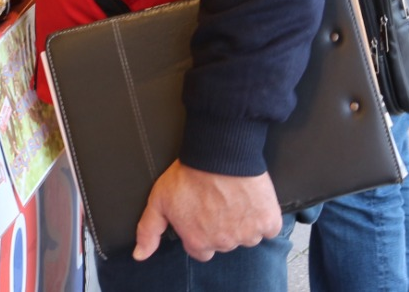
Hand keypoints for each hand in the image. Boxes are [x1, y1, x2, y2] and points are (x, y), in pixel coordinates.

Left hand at [134, 161, 281, 262]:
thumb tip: (140, 255)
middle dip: (221, 227)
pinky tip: (251, 201)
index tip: (201, 214)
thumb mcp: (159, 200)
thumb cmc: (188, 174)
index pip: (200, 250)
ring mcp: (247, 234)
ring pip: (247, 236)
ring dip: (242, 222)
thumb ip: (149, 230)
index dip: (200, 231)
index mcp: (198, 242)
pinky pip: (268, 228)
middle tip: (216, 202)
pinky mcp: (267, 221)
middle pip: (224, 243)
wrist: (218, 152)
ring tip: (232, 198)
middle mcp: (223, 243)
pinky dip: (263, 217)